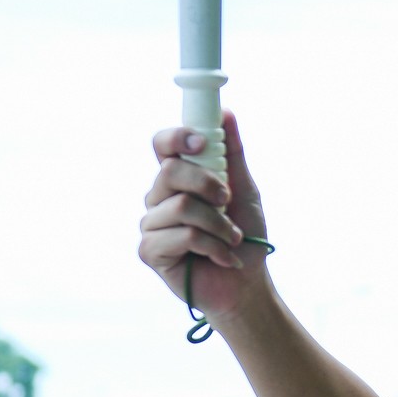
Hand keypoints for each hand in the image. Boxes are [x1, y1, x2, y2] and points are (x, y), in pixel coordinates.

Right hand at [138, 110, 271, 322]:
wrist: (247, 284)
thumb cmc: (244, 236)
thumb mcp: (244, 189)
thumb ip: (232, 154)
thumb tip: (226, 112)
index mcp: (178, 178)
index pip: (162, 145)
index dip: (177, 137)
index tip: (201, 142)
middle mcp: (159, 198)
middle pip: (170, 172)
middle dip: (207, 185)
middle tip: (228, 201)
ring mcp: (152, 224)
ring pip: (181, 207)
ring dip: (218, 224)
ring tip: (232, 240)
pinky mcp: (150, 251)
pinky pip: (182, 236)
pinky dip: (212, 246)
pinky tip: (222, 257)